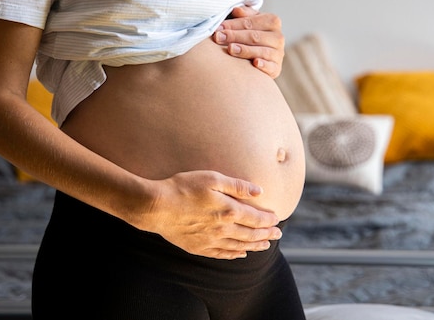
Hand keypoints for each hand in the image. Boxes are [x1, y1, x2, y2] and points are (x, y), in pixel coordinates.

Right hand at [144, 170, 281, 259]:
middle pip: (251, 234)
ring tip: (265, 245)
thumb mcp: (212, 178)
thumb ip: (237, 186)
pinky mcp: (198, 247)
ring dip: (254, 246)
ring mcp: (210, 240)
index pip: (256, 218)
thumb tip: (259, 191)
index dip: (268, 219)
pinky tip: (240, 254)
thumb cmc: (183, 187)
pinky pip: (222, 254)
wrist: (156, 207)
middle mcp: (223, 229)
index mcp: (229, 210)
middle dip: (266, 234)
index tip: (277, 219)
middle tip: (278, 235)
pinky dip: (234, 254)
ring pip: (239, 246)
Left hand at [213, 6, 284, 78]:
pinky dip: (264, 65)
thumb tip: (236, 9)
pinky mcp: (276, 68)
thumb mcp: (250, 21)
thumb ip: (244, 14)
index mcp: (272, 21)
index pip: (250, 22)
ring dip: (245, 50)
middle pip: (254, 36)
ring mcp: (278, 53)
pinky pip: (271, 66)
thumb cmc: (252, 35)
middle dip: (234, 36)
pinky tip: (255, 63)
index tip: (218, 27)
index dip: (233, 24)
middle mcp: (278, 37)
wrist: (264, 56)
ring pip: (261, 51)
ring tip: (230, 49)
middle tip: (218, 37)